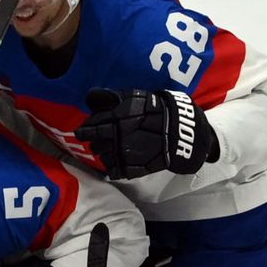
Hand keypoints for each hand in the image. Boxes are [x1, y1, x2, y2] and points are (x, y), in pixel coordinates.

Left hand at [76, 87, 218, 178]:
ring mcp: (124, 154)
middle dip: (94, 141)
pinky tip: (120, 160)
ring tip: (113, 148)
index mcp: (117, 119)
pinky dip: (114, 166)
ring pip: (102, 158)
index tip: (85, 129)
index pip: (90, 127)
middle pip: (94, 144)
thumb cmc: (159, 110)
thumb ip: (112, 98)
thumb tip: (91, 96)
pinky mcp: (132, 168)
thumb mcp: (137, 97)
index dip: (86, 128)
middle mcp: (117, 137)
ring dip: (105, 153)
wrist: (182, 131)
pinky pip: (113, 170)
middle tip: (99, 139)